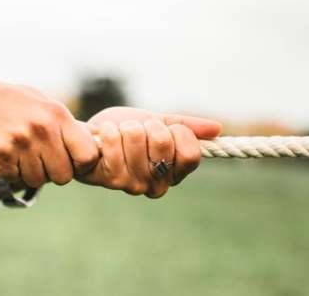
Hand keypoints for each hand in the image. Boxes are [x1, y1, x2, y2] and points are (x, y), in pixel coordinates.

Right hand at [0, 81, 98, 187]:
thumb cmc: (1, 98)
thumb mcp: (37, 101)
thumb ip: (62, 123)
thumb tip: (90, 140)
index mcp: (57, 114)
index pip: (89, 154)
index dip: (81, 163)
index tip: (68, 160)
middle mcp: (42, 127)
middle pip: (64, 175)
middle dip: (51, 172)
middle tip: (36, 160)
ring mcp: (21, 140)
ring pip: (38, 179)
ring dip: (27, 172)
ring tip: (16, 154)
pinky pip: (14, 177)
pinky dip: (7, 171)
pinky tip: (1, 154)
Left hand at [79, 107, 221, 197]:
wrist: (90, 136)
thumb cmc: (126, 130)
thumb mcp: (159, 123)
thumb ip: (186, 127)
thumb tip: (217, 128)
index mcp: (174, 174)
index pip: (191, 154)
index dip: (178, 133)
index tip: (164, 128)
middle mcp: (156, 185)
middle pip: (163, 142)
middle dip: (148, 126)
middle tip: (137, 131)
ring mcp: (132, 185)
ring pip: (137, 138)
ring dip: (126, 127)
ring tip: (120, 134)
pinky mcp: (108, 179)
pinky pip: (114, 142)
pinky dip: (109, 130)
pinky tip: (104, 136)